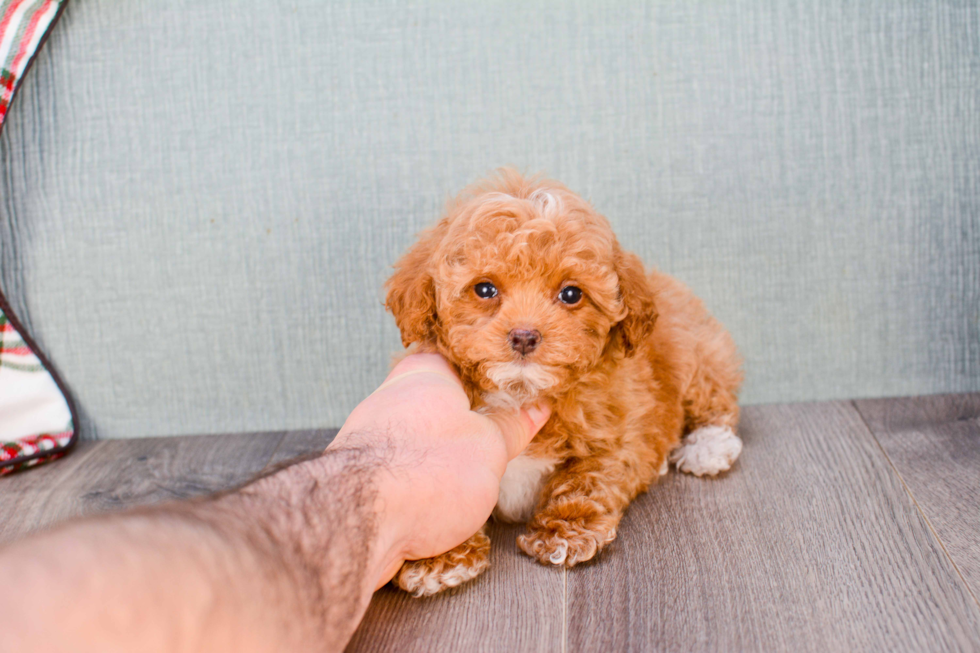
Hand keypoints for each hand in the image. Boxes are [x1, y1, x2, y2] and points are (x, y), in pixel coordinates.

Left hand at [329, 353, 550, 586]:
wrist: (357, 523)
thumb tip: (535, 409)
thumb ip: (512, 427)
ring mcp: (372, 436)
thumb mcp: (490, 448)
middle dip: (468, 421)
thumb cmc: (426, 471)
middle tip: (503, 438)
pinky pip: (399, 472)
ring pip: (418, 439)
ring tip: (472, 479)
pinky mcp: (359, 476)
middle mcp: (393, 396)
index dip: (492, 372)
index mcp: (426, 372)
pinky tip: (437, 503)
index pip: (461, 357)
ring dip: (442, 458)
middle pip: (439, 400)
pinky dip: (419, 485)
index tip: (518, 386)